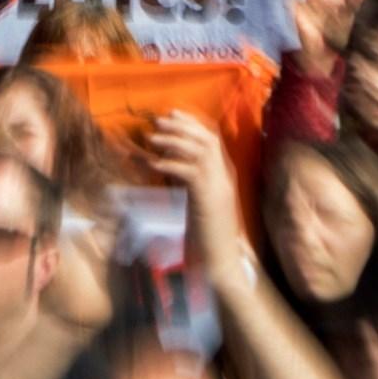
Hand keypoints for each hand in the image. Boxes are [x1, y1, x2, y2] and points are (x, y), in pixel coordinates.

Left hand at [146, 113, 250, 282]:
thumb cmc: (209, 239)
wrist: (221, 264)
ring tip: (152, 136)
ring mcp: (219, 187)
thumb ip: (193, 186)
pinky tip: (153, 163)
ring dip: (174, 140)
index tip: (173, 113)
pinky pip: (190, 172)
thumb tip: (174, 169)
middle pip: (208, 139)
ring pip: (200, 150)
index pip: (212, 139)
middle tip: (159, 119)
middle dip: (183, 125)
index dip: (192, 123)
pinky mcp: (209, 200)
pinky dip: (170, 164)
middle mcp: (225, 177)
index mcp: (224, 177)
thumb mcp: (201, 206)